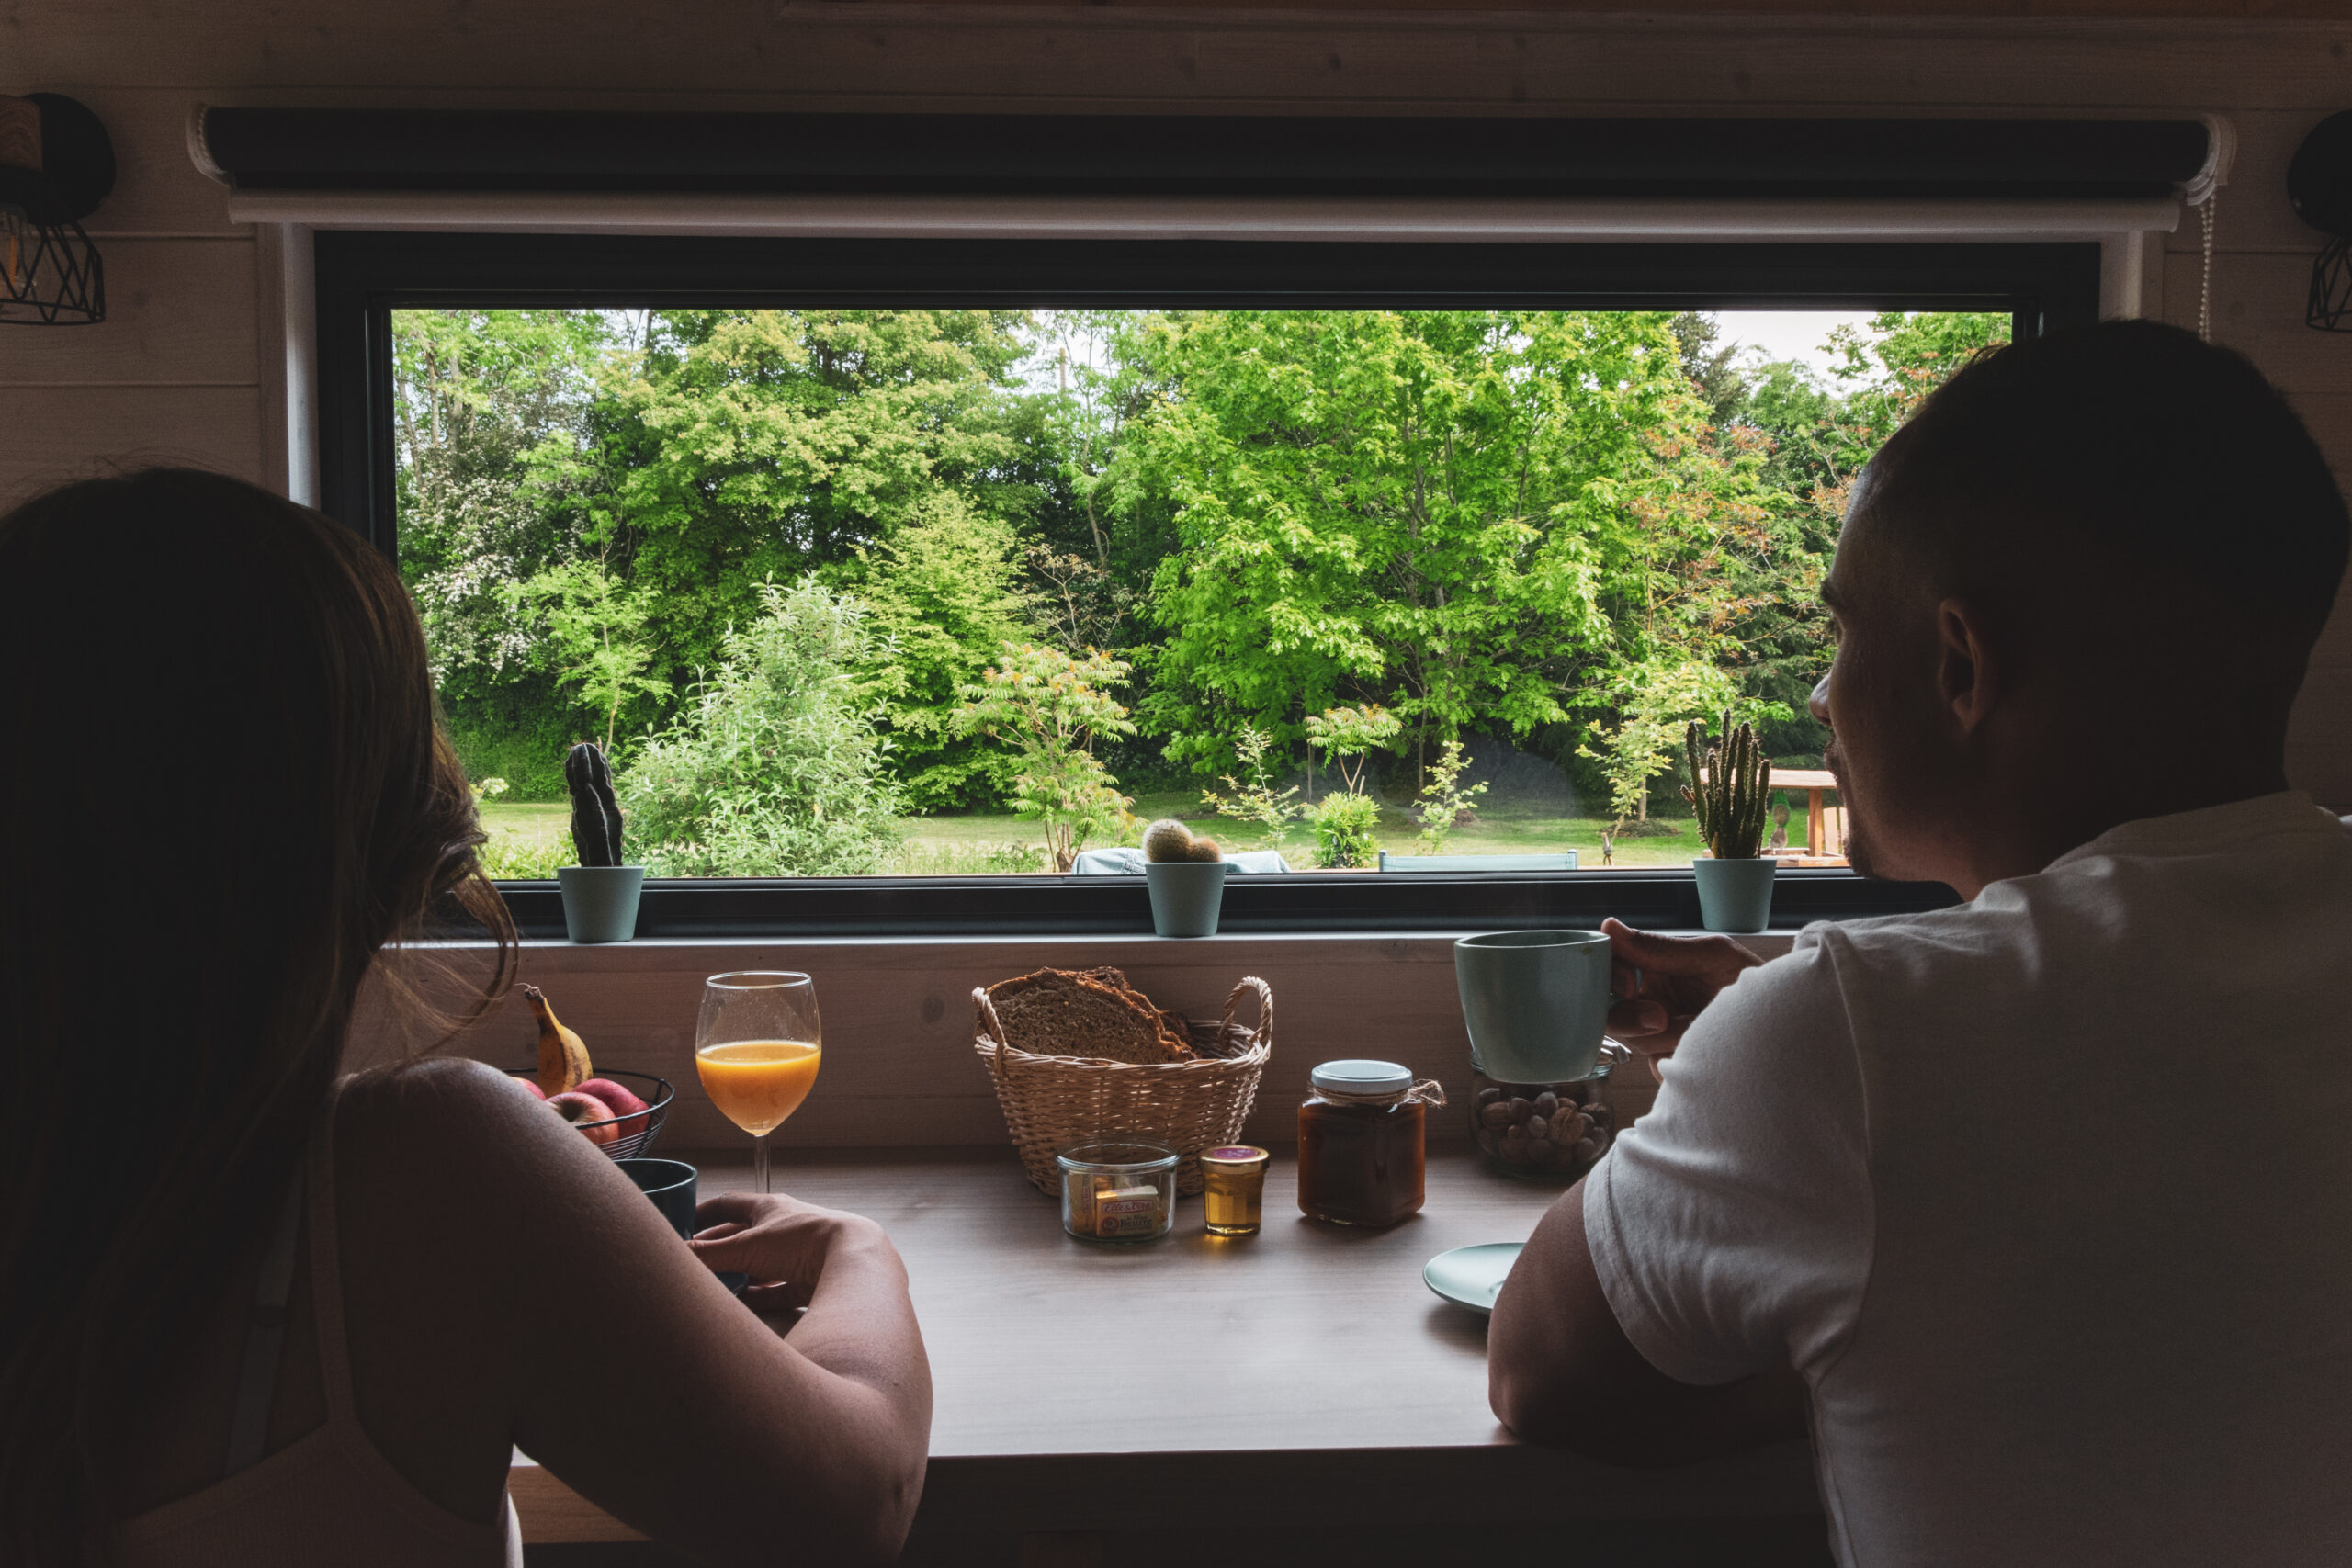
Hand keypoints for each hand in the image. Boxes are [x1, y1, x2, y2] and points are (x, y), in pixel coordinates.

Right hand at [689, 1191, 879, 1314]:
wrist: (852, 1260)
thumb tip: (678, 1255)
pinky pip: (777, 1290)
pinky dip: (758, 1297)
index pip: (730, 1204)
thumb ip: (711, 1254)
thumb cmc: (800, 1240)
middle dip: (719, 1249)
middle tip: (694, 1264)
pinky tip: (742, 1307)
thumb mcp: (747, 1247)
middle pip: (744, 1237)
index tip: (684, 1224)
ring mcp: (799, 1254)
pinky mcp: (809, 1281)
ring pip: (761, 1265)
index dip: (705, 1213)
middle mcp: (784, 1227)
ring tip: (713, 1288)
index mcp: (769, 1208)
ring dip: (738, 1276)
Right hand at [1602, 916, 1762, 1081]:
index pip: (1608, 967)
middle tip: (1661, 1018)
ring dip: (1660, 1039)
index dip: (1608, 976)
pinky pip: (1656, 1065)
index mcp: (1653, 966)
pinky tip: (1698, 1050)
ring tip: (1696, 1031)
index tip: (1631, 984)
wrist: (1785, 1025)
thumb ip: (1660, 948)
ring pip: (1631, 1040)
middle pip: (1609, 1010)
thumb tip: (1609, 928)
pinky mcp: (1672, 1063)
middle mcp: (1650, 999)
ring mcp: (1659, 1033)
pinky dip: (1676, 1059)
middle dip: (1628, 1017)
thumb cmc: (1753, 980)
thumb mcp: (1711, 955)